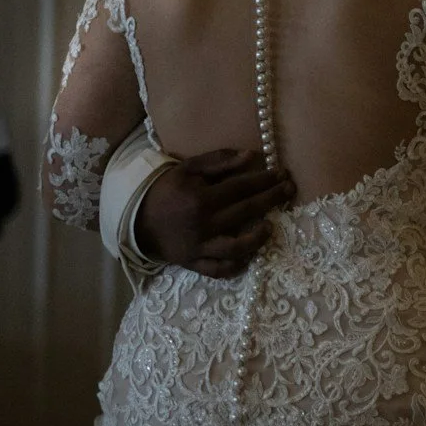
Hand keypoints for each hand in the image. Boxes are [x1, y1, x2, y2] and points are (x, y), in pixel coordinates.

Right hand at [135, 149, 293, 278]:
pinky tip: (249, 255)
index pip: (242, 187)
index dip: (265, 179)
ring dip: (258, 237)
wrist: (135, 217)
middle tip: (290, 190)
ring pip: (237, 247)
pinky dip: (234, 266)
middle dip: (272, 198)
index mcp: (201, 197)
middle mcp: (203, 223)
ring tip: (270, 225)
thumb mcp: (188, 168)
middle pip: (246, 210)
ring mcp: (199, 246)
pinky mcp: (193, 263)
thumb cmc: (165, 189)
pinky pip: (218, 269)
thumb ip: (219, 161)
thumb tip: (251, 156)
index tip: (283, 173)